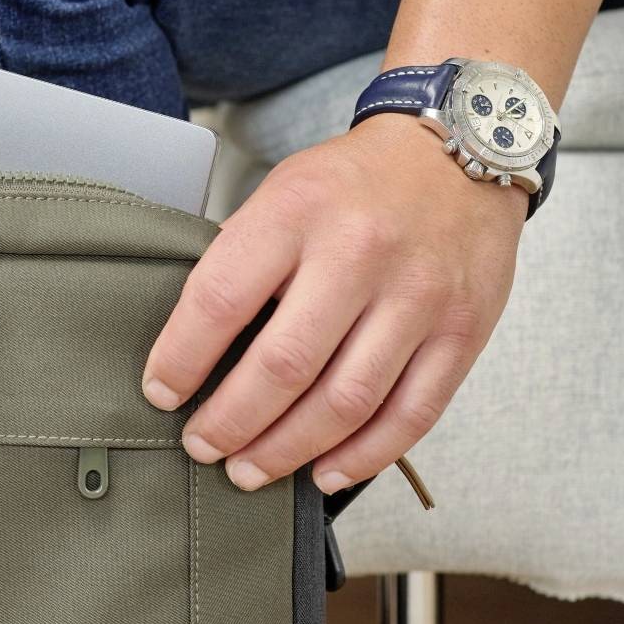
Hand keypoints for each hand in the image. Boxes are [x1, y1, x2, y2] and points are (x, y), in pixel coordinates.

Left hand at [141, 115, 521, 494]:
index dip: (181, 358)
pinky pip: (410, 414)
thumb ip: (243, 257)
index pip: (221, 299)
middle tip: (202, 447)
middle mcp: (360, 254)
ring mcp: (418, 296)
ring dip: (288, 450)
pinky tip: (325, 471)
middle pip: (283, 365)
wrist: (460, 153)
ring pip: (346, 402)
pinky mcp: (462, 331)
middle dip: (231, 422)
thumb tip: (193, 341)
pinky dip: (363, 456)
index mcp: (299, 211)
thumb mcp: (285, 190)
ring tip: (250, 470)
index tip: (161, 392)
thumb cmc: (357, 183)